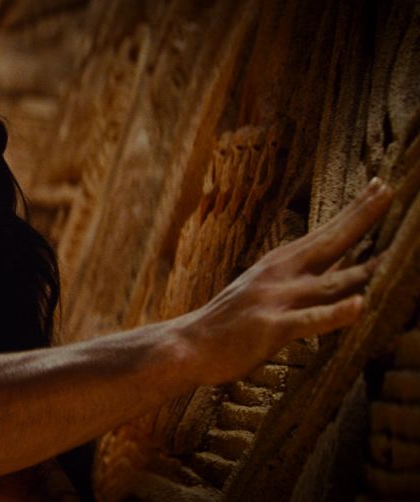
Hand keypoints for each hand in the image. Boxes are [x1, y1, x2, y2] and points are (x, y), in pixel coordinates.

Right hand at [180, 178, 392, 385]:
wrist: (187, 345)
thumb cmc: (227, 322)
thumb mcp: (260, 290)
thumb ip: (296, 281)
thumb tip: (337, 278)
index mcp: (278, 264)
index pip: (325, 232)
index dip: (353, 210)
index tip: (379, 185)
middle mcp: (280, 276)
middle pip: (330, 243)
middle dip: (361, 217)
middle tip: (388, 190)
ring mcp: (276, 300)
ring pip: (330, 282)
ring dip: (364, 269)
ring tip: (394, 255)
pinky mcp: (272, 328)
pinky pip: (310, 320)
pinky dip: (336, 313)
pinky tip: (359, 305)